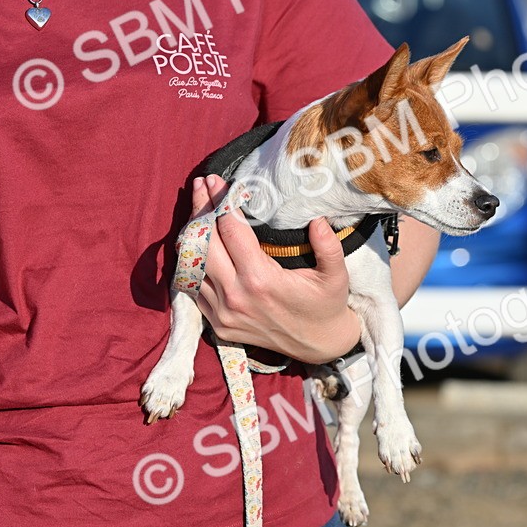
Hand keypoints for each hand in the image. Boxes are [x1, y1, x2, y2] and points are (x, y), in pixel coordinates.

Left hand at [185, 174, 360, 363]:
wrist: (318, 346)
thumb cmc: (326, 305)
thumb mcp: (336, 275)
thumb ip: (328, 246)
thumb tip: (317, 219)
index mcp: (262, 280)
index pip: (230, 230)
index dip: (222, 201)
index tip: (216, 180)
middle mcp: (236, 296)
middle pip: (204, 242)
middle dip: (200, 208)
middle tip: (201, 184)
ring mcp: (222, 312)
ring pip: (192, 264)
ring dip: (192, 233)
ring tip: (197, 206)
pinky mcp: (217, 324)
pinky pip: (192, 287)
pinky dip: (191, 262)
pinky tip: (197, 241)